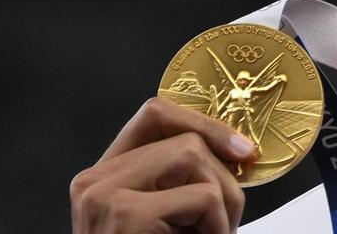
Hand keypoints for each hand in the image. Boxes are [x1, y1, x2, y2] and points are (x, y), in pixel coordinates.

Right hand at [70, 97, 257, 232]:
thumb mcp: (170, 217)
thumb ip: (184, 179)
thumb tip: (239, 149)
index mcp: (106, 176)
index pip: (155, 114)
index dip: (204, 121)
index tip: (241, 149)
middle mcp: (94, 180)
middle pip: (185, 139)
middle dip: (222, 178)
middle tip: (223, 222)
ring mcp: (103, 195)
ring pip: (195, 158)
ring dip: (223, 202)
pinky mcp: (123, 216)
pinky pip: (202, 196)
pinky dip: (219, 224)